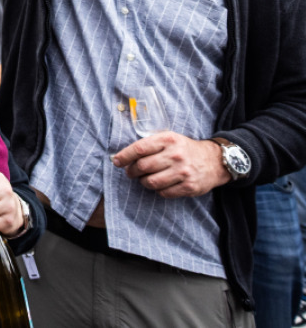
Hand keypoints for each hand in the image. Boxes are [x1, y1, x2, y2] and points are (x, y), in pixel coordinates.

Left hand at [111, 132, 229, 197]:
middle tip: (130, 172)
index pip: (139, 149)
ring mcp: (183, 172)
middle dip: (131, 171)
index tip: (116, 161)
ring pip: (151, 182)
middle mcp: (175, 155)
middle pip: (142, 166)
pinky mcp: (189, 187)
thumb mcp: (169, 138)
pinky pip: (164, 193)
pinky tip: (160, 185)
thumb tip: (124, 155)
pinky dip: (158, 190)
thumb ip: (150, 144)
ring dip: (143, 182)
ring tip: (144, 179)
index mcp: (168, 140)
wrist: (214, 161)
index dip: (124, 156)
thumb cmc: (184, 149)